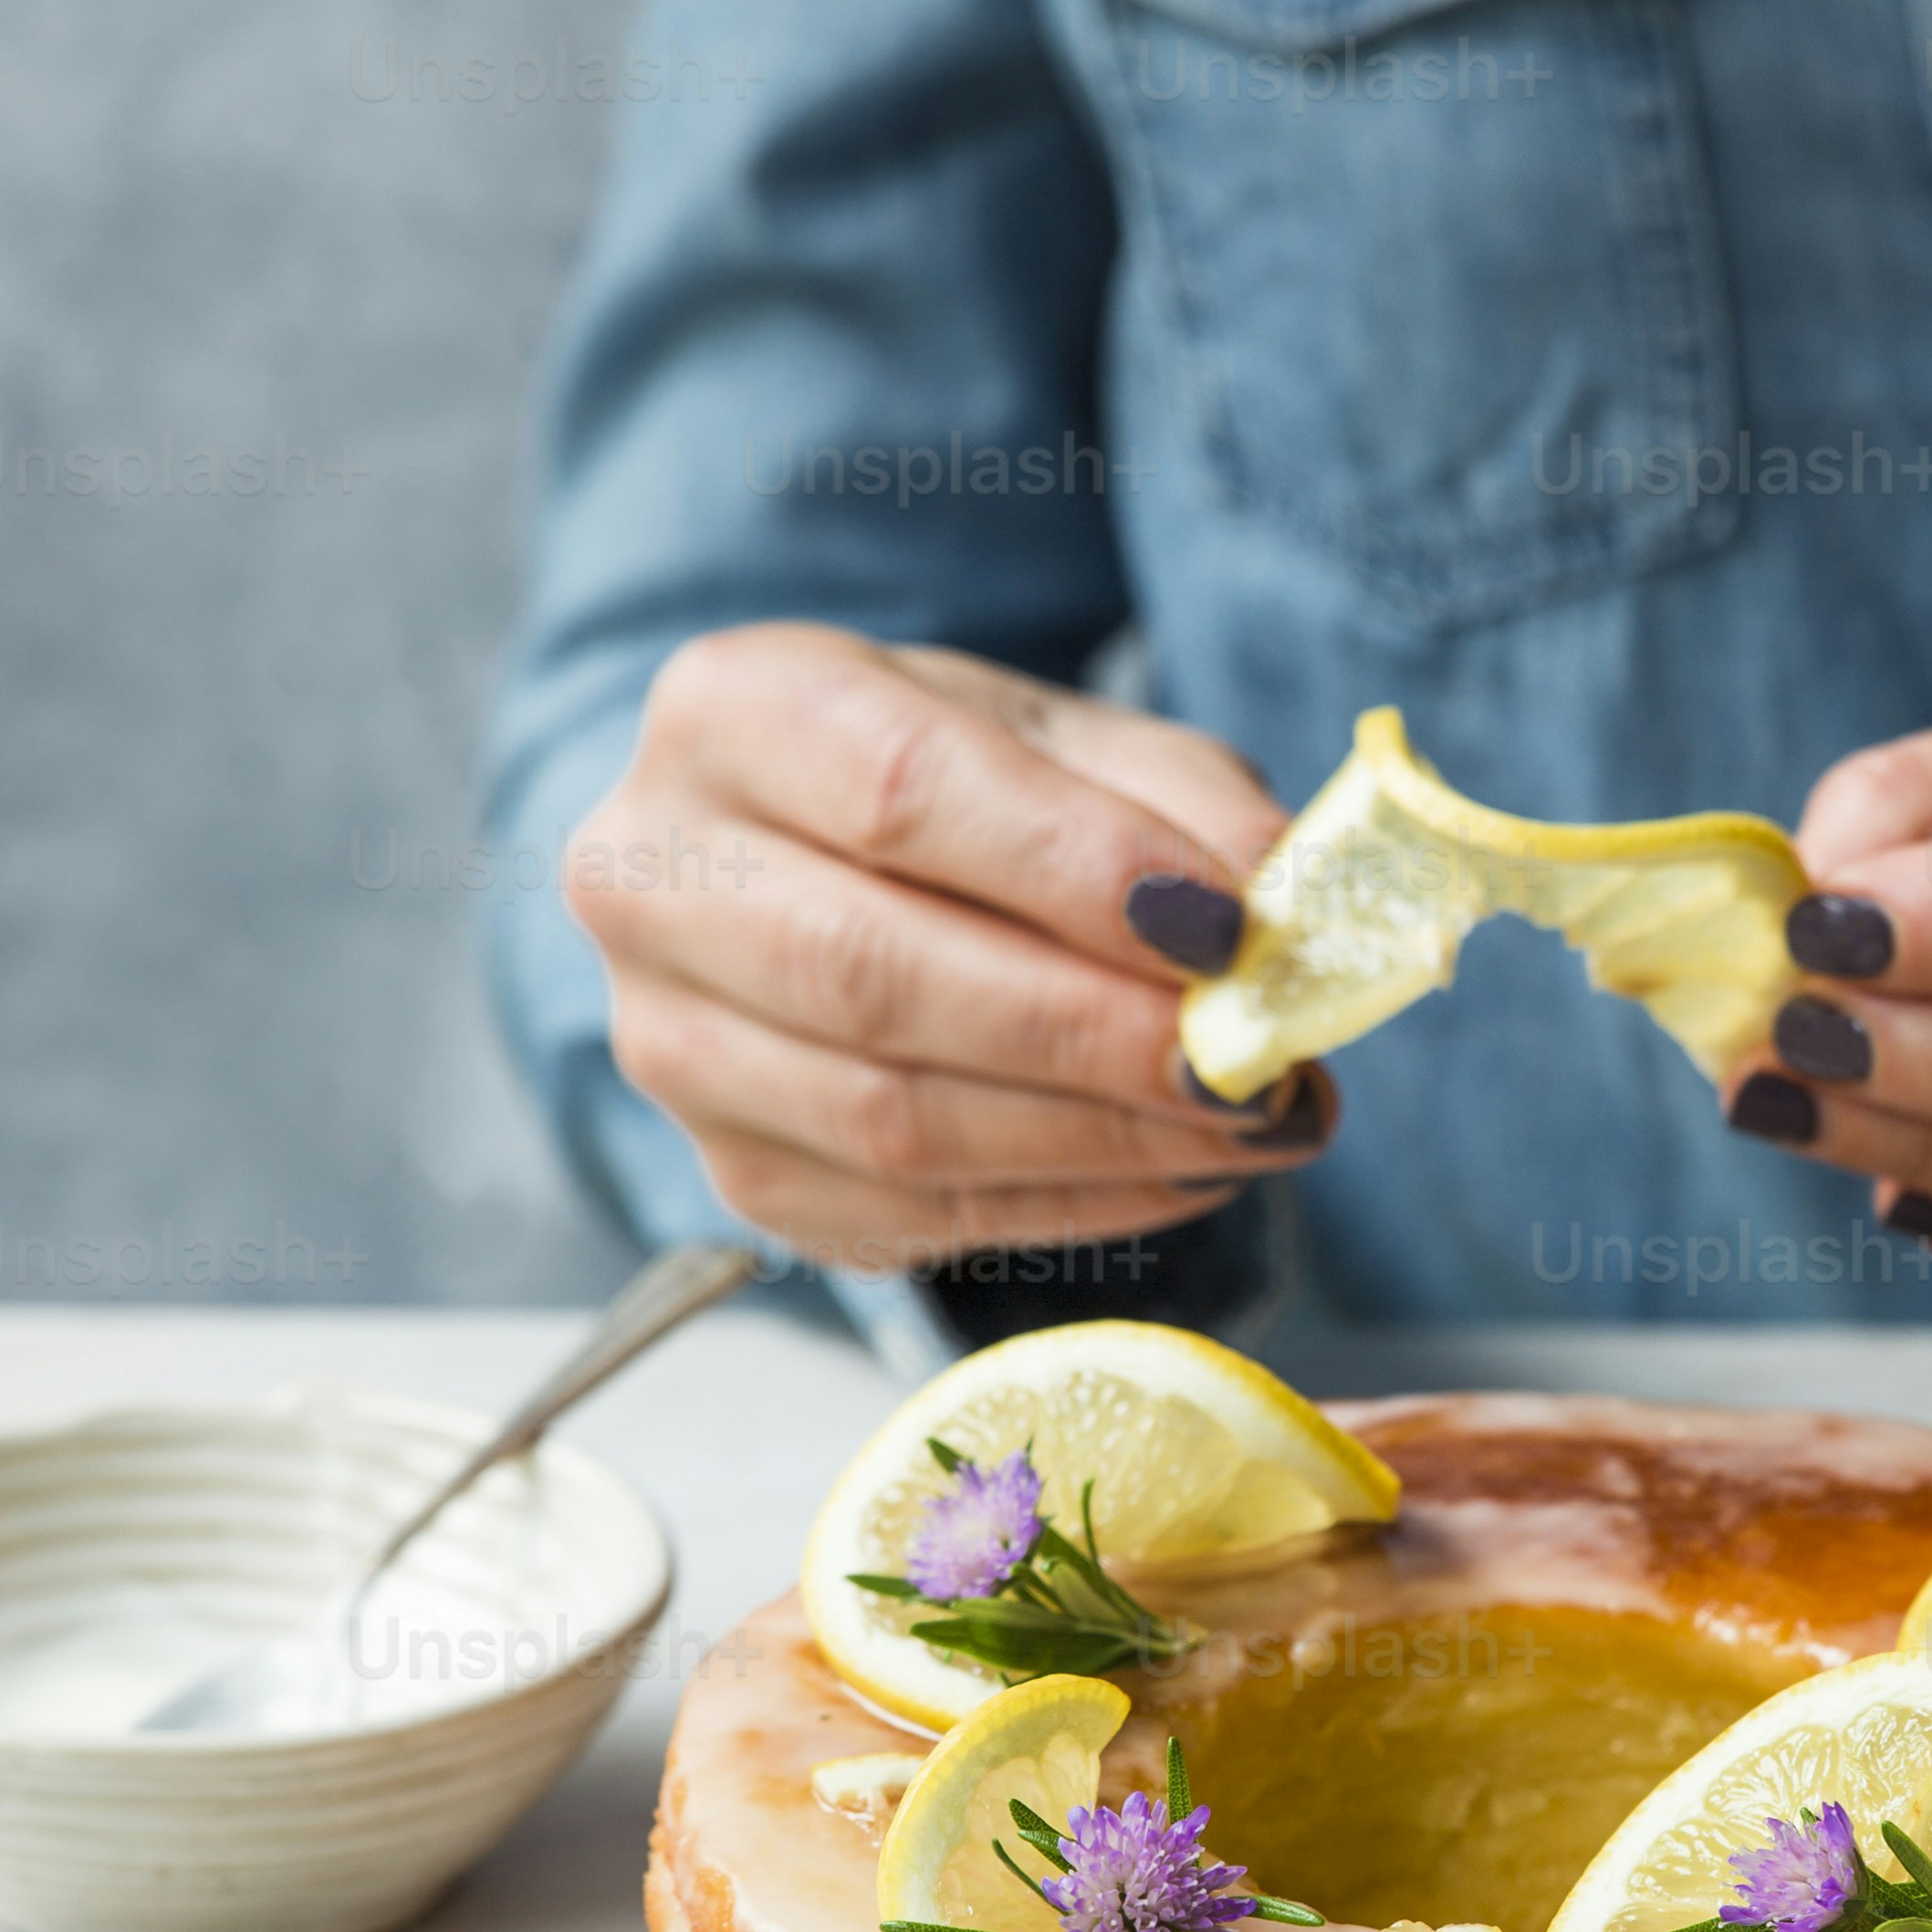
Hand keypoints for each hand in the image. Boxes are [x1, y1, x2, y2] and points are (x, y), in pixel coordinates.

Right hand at [565, 629, 1327, 1268]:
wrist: (831, 867)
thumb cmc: (967, 789)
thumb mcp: (1074, 742)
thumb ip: (1180, 803)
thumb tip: (1280, 908)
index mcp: (731, 712)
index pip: (900, 792)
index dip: (1074, 869)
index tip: (1226, 928)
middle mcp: (651, 875)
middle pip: (872, 975)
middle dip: (1089, 1035)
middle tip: (1252, 1065)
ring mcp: (670, 1041)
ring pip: (887, 1121)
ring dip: (1099, 1141)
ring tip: (1251, 1124)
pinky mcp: (730, 1170)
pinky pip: (909, 1220)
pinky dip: (1072, 1207)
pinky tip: (1184, 1171)